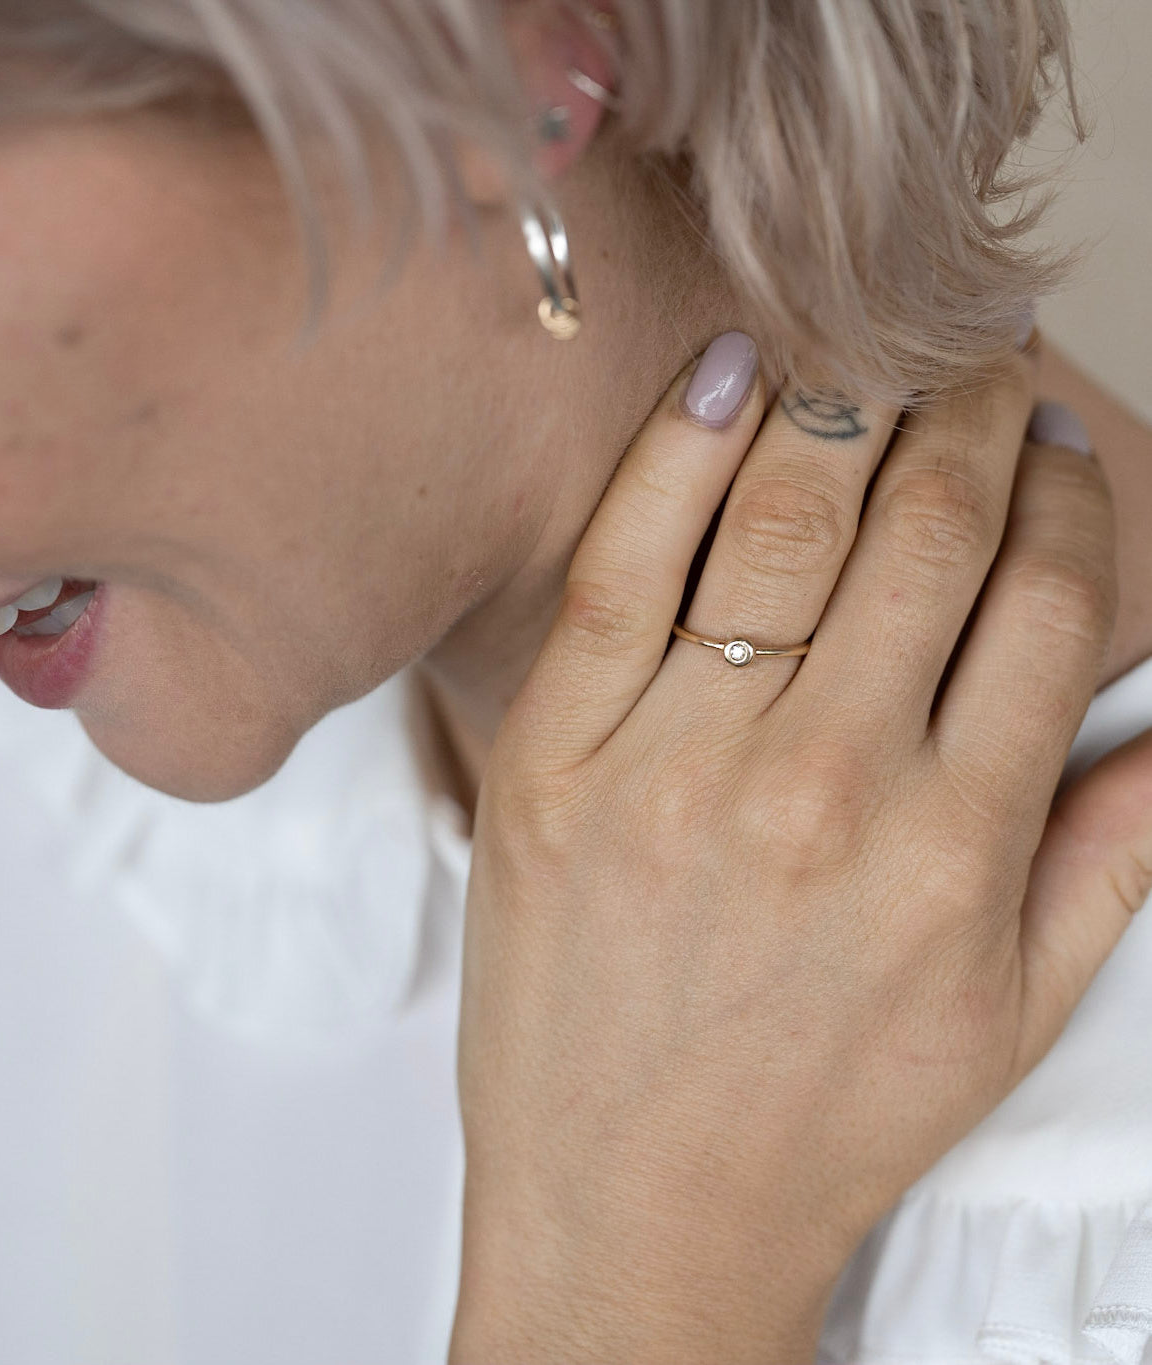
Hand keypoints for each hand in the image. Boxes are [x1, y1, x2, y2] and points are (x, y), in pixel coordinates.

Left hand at [450, 336, 1151, 1362]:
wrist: (635, 1209)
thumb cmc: (816, 1118)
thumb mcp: (1008, 1016)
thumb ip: (1107, 858)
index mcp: (957, 844)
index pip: (1046, 594)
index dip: (1061, 487)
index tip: (1049, 437)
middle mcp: (827, 788)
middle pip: (926, 528)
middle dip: (964, 412)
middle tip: (965, 356)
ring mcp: (676, 768)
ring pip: (786, 522)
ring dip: (849, 400)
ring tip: (870, 341)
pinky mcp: (553, 764)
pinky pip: (623, 569)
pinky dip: (680, 455)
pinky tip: (732, 375)